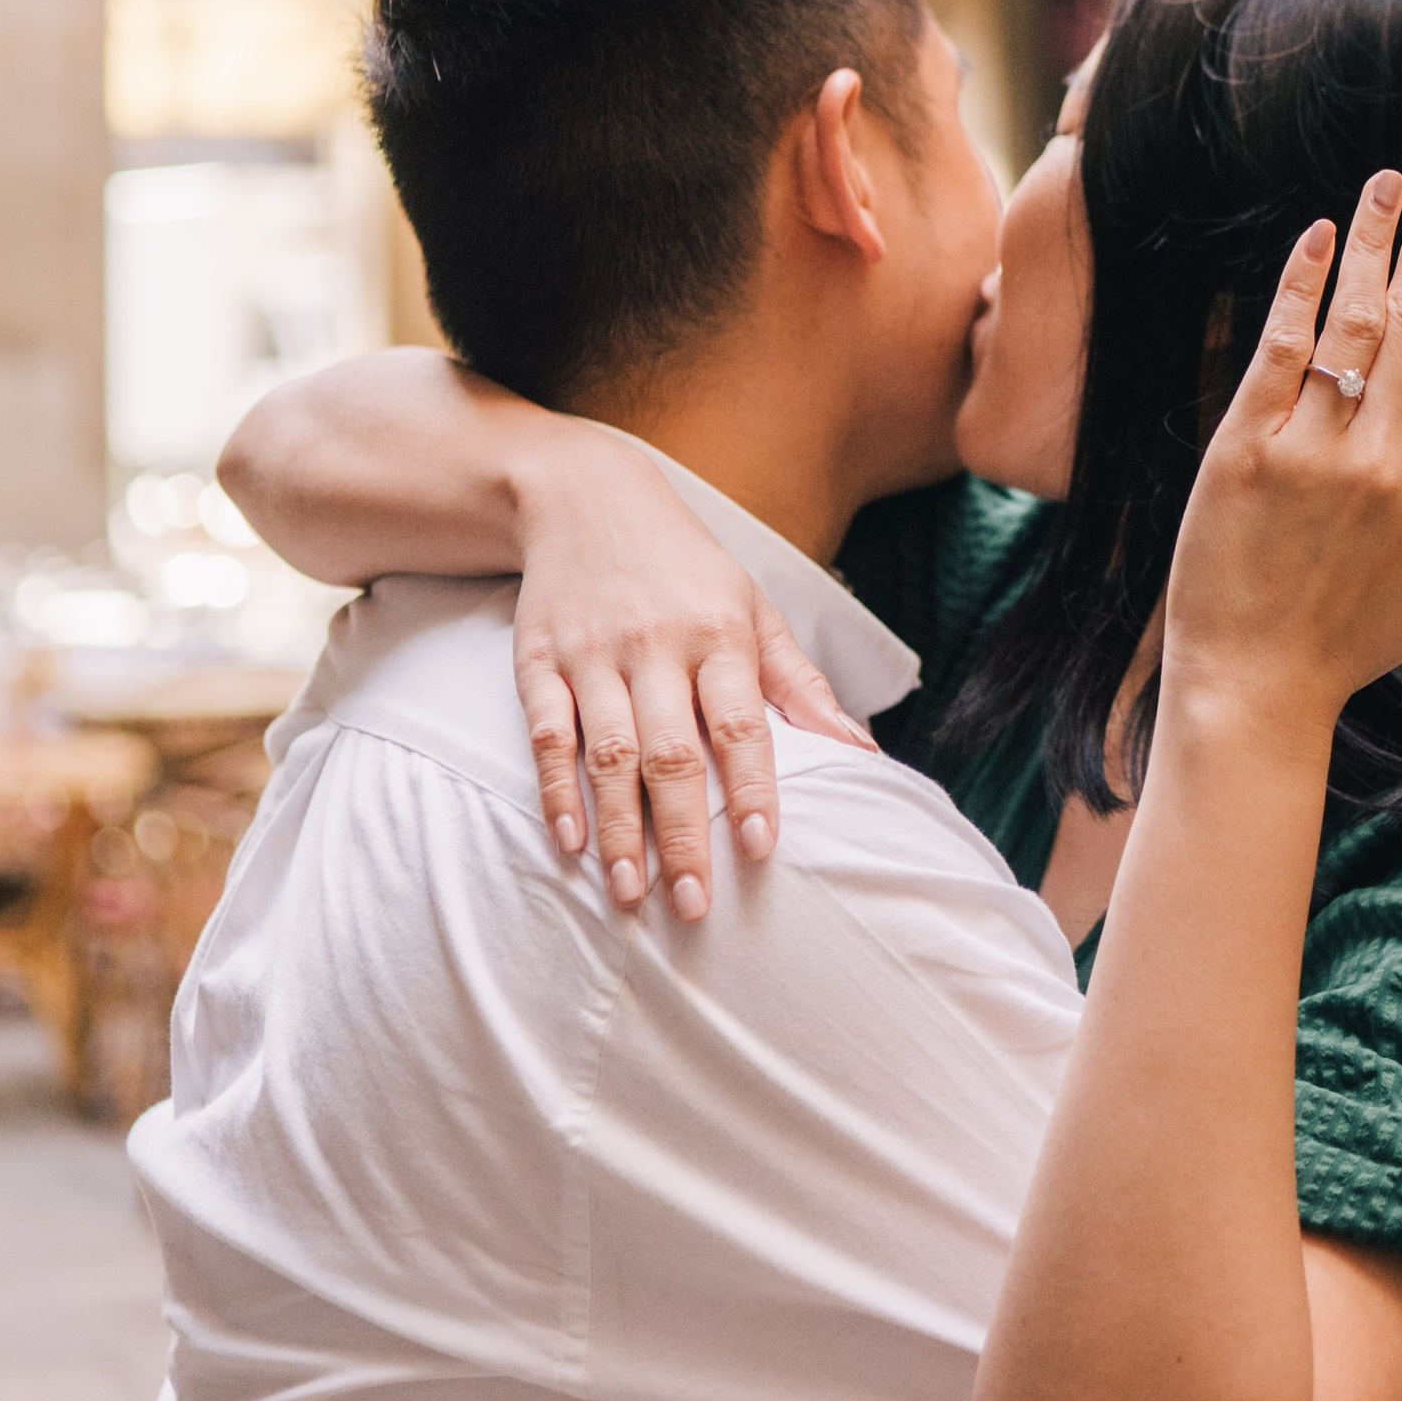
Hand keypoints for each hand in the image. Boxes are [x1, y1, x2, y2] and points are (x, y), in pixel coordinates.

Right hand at [506, 430, 872, 919]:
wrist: (585, 496)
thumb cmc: (686, 567)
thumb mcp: (753, 607)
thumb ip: (800, 685)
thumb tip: (861, 751)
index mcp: (720, 632)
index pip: (742, 722)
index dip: (754, 787)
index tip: (763, 849)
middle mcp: (656, 645)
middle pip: (672, 751)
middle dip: (684, 833)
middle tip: (693, 904)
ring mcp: (593, 655)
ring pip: (606, 753)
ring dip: (618, 828)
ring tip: (631, 893)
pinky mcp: (540, 661)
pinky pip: (547, 733)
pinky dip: (556, 789)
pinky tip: (568, 840)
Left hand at [1164, 155, 1401, 726]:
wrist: (1255, 684)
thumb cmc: (1352, 640)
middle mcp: (1383, 459)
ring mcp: (1312, 450)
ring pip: (1356, 322)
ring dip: (1375, 241)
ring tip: (1388, 181)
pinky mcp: (1244, 448)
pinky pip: (1281, 349)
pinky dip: (1303, 287)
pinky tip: (1320, 236)